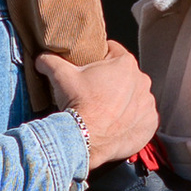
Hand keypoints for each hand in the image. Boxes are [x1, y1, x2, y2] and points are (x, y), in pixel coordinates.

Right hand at [42, 46, 159, 170]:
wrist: (85, 139)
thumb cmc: (77, 104)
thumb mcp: (60, 75)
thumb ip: (50, 60)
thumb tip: (41, 57)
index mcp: (125, 63)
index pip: (112, 51)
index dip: (98, 58)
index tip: (89, 70)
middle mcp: (142, 81)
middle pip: (124, 75)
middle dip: (111, 80)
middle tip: (93, 92)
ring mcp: (148, 104)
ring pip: (134, 96)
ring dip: (123, 101)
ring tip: (104, 110)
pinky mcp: (150, 123)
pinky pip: (141, 117)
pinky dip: (131, 120)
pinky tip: (116, 124)